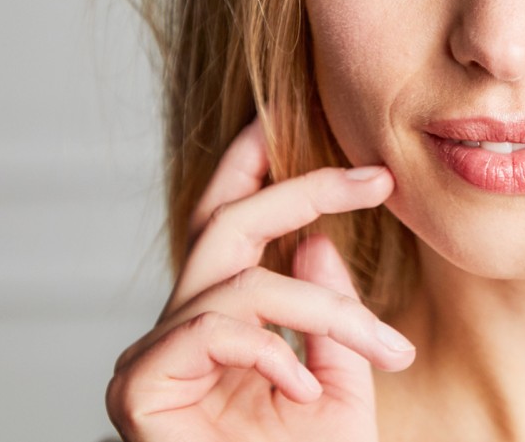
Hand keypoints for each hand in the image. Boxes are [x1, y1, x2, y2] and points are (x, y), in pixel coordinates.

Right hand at [105, 117, 414, 441]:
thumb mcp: (342, 398)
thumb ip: (331, 324)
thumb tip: (318, 244)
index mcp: (217, 333)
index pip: (228, 229)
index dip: (259, 170)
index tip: (309, 126)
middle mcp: (176, 339)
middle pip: (222, 227)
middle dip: (299, 189)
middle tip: (374, 180)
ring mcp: (151, 364)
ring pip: (237, 282)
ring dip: (325, 309)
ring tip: (386, 351)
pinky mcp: (138, 392)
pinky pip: (210, 329)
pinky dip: (269, 351)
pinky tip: (299, 390)